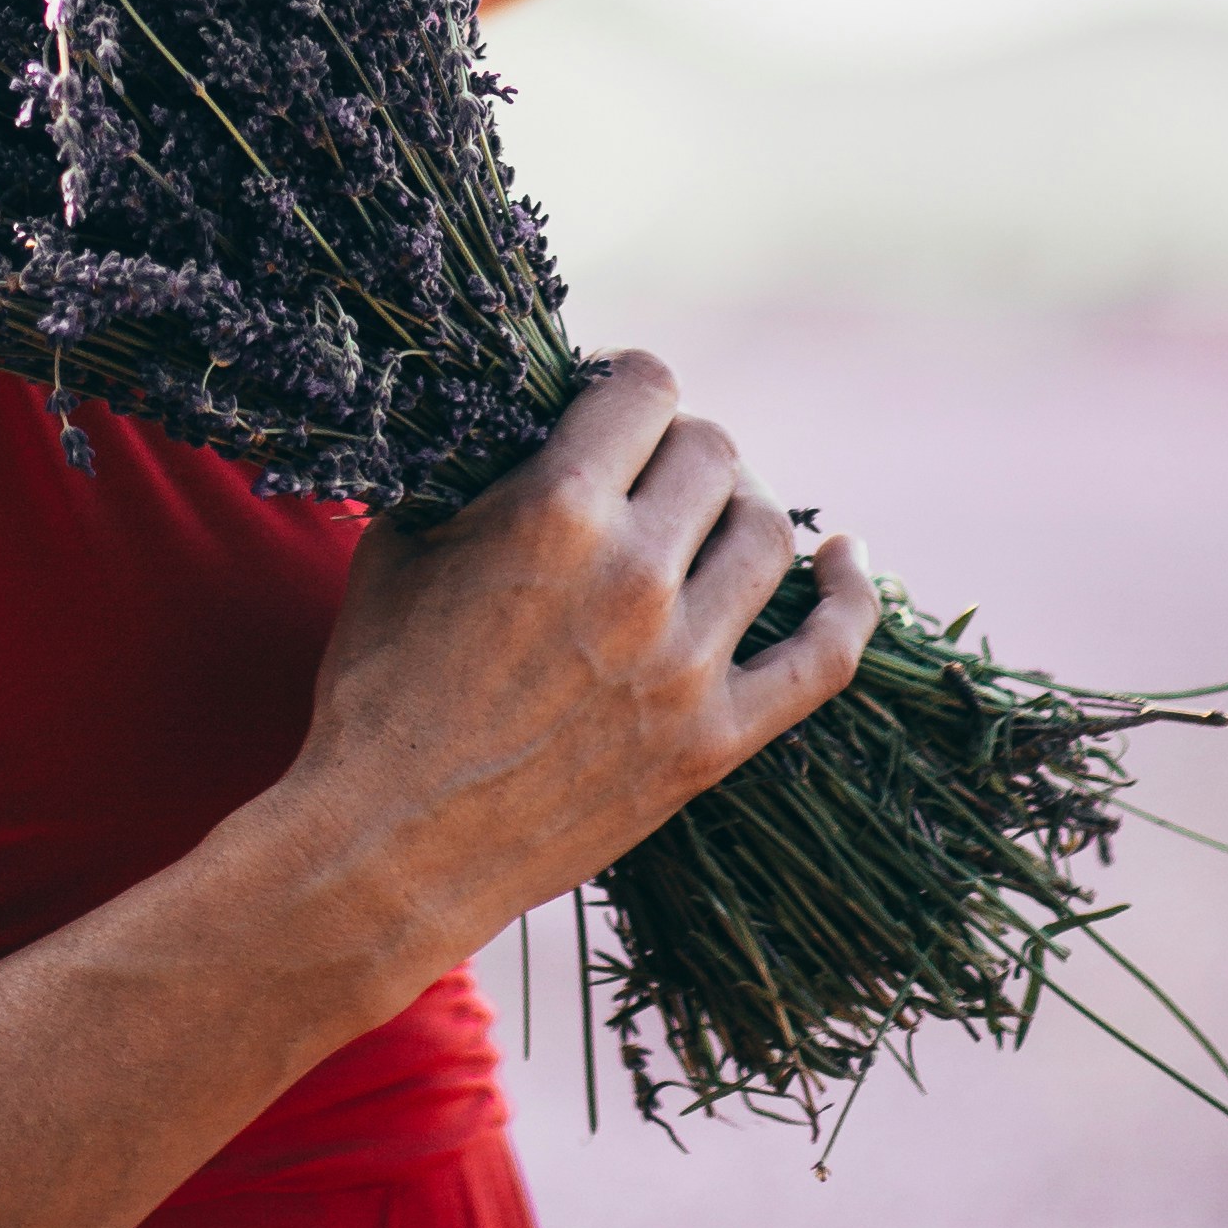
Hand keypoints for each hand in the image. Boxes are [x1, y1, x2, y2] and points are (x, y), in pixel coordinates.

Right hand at [288, 355, 874, 988]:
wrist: (387, 845)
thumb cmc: (377, 688)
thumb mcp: (401, 544)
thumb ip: (472, 469)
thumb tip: (520, 420)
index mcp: (556, 511)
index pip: (647, 388)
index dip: (627, 381)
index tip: (609, 403)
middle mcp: (635, 576)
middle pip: (714, 452)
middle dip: (677, 444)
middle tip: (644, 471)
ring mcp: (686, 664)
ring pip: (767, 535)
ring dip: (739, 507)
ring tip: (706, 516)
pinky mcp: (715, 740)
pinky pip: (825, 656)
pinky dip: (850, 598)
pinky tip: (845, 558)